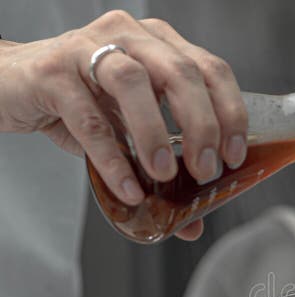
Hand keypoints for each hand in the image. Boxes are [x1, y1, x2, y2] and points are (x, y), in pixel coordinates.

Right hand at [0, 10, 248, 240]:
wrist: (10, 84)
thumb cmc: (81, 102)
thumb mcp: (130, 132)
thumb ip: (164, 170)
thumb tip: (192, 224)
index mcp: (160, 44)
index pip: (211, 70)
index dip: (230, 113)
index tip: (234, 156)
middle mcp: (129, 36)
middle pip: (180, 73)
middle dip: (201, 126)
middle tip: (206, 170)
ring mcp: (88, 48)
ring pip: (133, 84)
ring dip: (155, 134)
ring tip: (165, 175)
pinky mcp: (53, 72)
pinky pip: (89, 118)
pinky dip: (112, 159)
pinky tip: (128, 189)